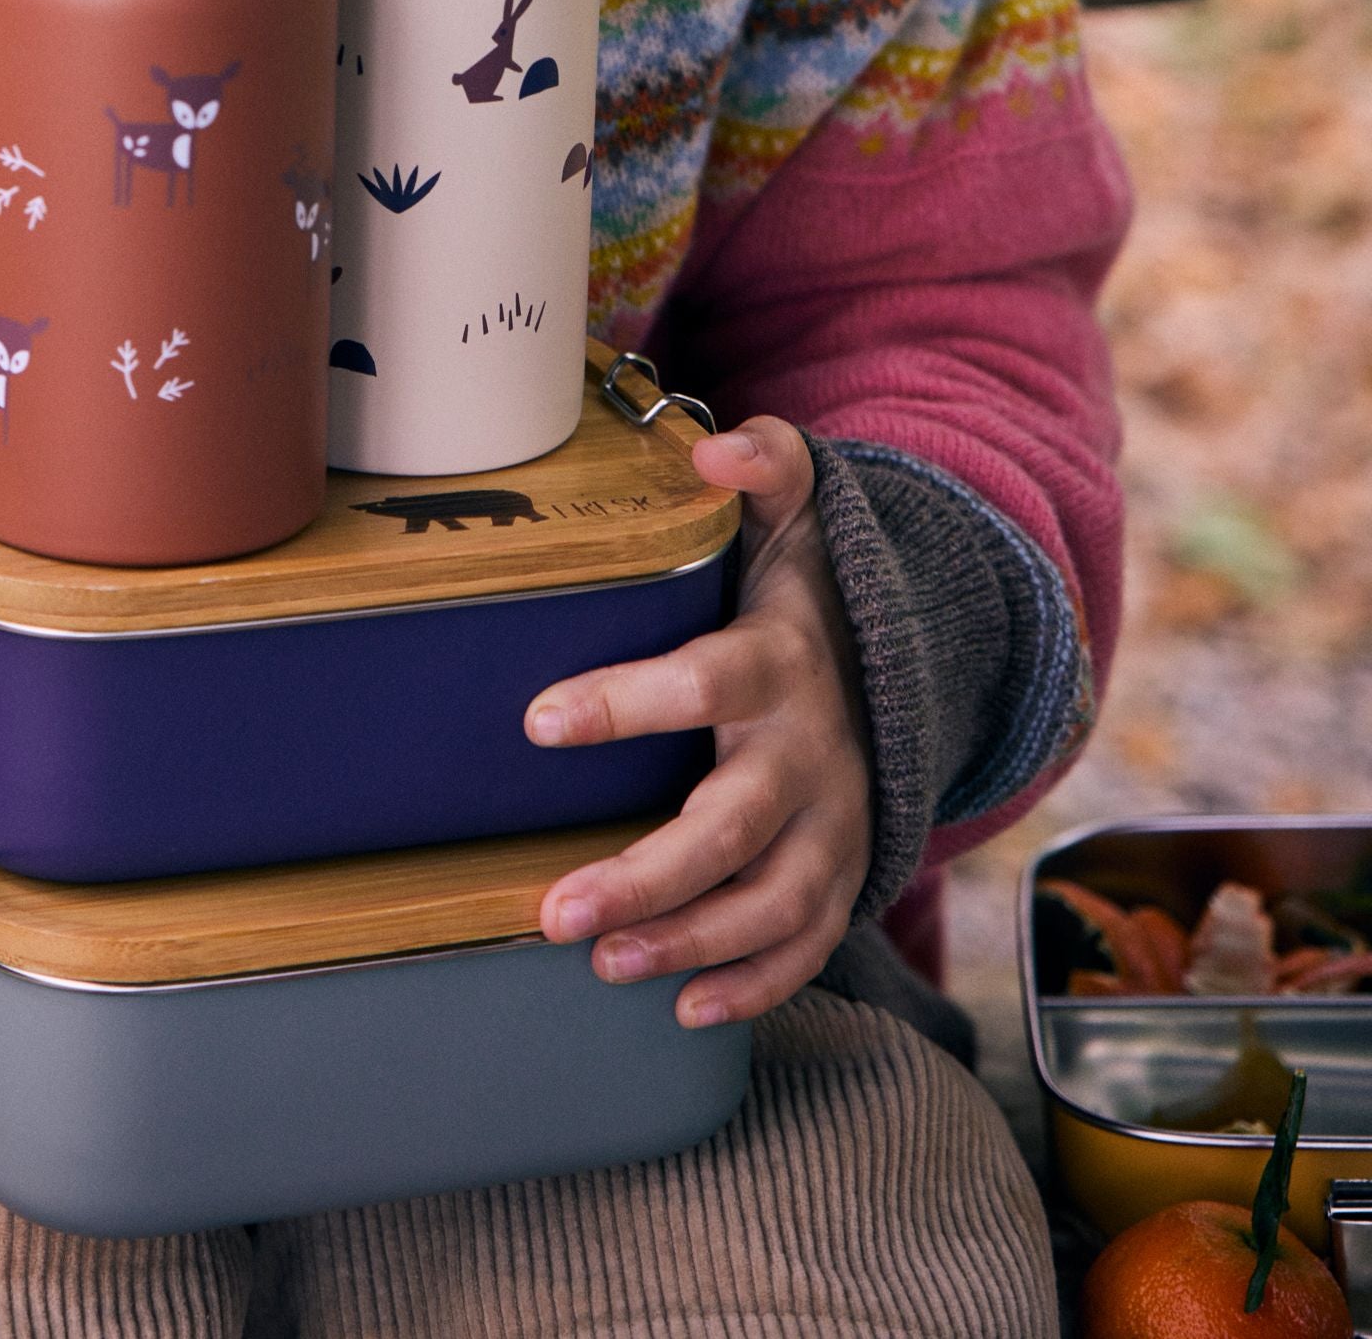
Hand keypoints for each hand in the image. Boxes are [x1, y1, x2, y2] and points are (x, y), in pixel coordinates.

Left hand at [527, 413, 871, 1026]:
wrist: (918, 658)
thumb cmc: (815, 586)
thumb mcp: (802, 510)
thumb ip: (764, 460)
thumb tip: (711, 443)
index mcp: (783, 661)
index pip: (705, 681)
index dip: (626, 700)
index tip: (537, 720)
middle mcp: (814, 752)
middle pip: (733, 826)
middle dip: (649, 876)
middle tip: (554, 912)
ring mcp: (837, 823)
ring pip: (771, 903)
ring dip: (688, 942)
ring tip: (601, 961)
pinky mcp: (848, 872)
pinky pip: (810, 944)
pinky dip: (756, 985)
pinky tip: (686, 1011)